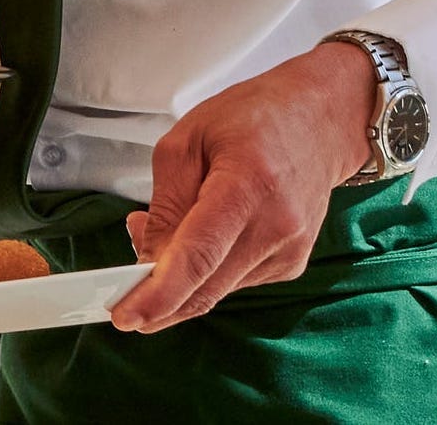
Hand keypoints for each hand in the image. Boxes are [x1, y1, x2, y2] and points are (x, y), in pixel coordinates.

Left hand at [112, 40, 376, 333]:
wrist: (318, 121)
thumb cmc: (252, 118)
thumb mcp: (187, 140)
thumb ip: (165, 203)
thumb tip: (148, 258)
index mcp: (247, 185)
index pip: (199, 255)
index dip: (160, 292)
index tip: (127, 316)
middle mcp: (276, 226)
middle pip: (206, 285)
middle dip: (157, 298)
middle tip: (118, 292)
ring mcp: (289, 251)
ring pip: (216, 288)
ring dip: (179, 277)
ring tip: (160, 230)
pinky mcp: (290, 265)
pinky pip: (232, 280)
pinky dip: (204, 271)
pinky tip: (196, 236)